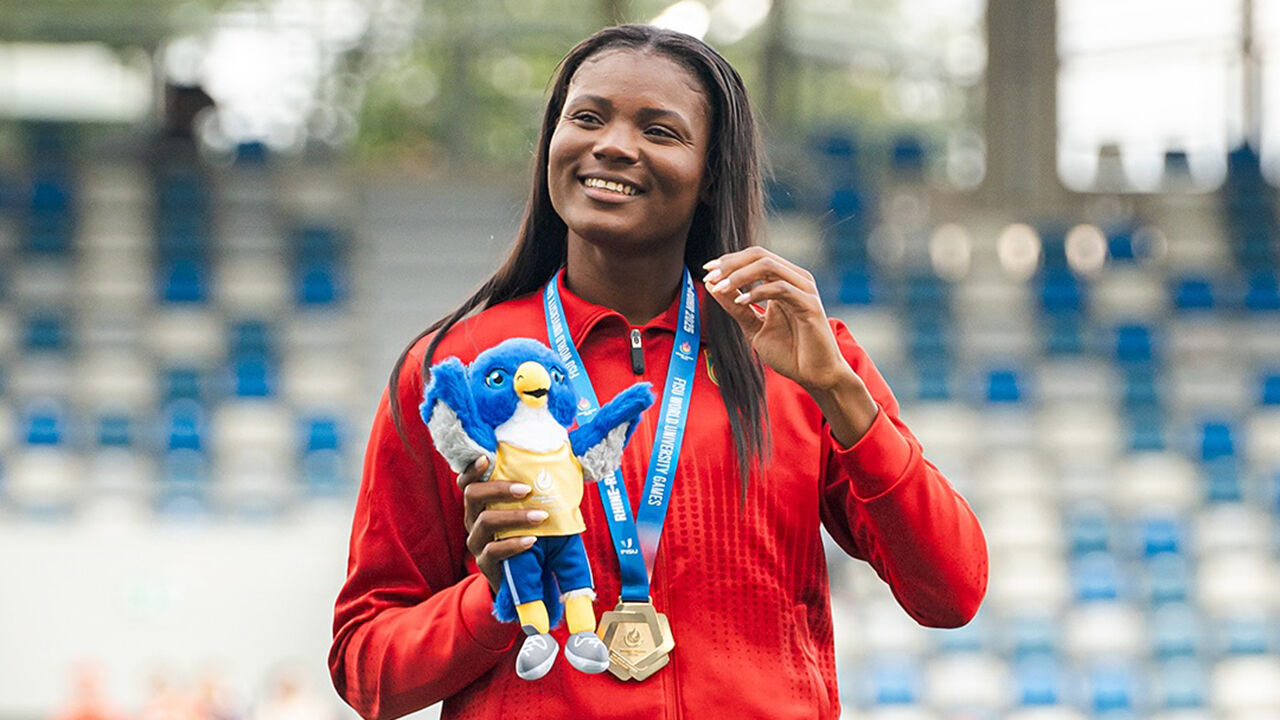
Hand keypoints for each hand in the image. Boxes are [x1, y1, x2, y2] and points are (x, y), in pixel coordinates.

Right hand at [456, 456, 543, 593]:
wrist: (523, 576)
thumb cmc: (529, 535)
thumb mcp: (527, 512)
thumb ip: (532, 493)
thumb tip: (561, 466)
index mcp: (481, 504)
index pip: (468, 482)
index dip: (472, 469)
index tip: (486, 458)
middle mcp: (473, 519)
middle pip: (472, 495)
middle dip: (499, 489)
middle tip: (527, 489)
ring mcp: (476, 541)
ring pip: (485, 521)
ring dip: (515, 516)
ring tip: (541, 516)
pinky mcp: (484, 562)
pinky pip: (493, 550)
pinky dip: (514, 543)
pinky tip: (532, 540)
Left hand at [702, 248, 879, 445]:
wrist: (813, 375)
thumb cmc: (789, 351)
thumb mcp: (753, 326)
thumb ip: (735, 306)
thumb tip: (711, 284)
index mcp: (783, 280)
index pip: (753, 257)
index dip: (729, 260)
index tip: (706, 270)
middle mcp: (795, 279)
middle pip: (759, 254)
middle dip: (731, 263)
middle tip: (710, 276)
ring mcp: (804, 289)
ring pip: (768, 265)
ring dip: (739, 275)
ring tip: (720, 287)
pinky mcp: (809, 304)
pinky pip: (780, 288)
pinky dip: (757, 292)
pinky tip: (741, 301)